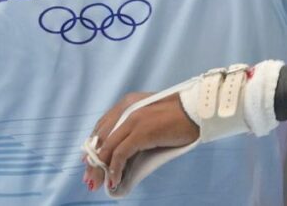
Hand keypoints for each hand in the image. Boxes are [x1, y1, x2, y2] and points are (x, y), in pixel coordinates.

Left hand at [82, 92, 197, 192]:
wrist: (197, 109)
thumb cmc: (179, 115)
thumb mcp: (151, 117)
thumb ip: (136, 126)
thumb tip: (126, 148)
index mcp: (127, 103)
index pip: (102, 126)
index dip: (94, 146)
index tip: (89, 161)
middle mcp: (126, 109)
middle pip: (101, 138)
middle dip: (93, 161)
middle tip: (90, 178)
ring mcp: (133, 119)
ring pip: (107, 148)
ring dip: (100, 169)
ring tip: (99, 183)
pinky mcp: (141, 132)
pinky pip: (120, 154)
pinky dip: (114, 169)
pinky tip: (114, 180)